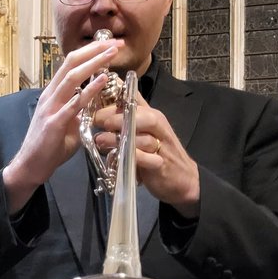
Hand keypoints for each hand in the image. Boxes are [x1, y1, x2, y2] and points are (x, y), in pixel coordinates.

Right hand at [2, 36, 121, 212]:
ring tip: (111, 54)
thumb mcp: (68, 123)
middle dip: (94, 51)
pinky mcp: (54, 123)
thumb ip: (79, 110)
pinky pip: (73, 104)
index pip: (71, 64)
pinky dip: (89, 90)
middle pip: (71, 64)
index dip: (90, 52)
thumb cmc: (49, 145)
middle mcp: (50, 95)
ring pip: (71, 78)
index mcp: (53, 93)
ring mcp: (51, 108)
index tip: (109, 45)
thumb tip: (94, 102)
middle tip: (115, 42)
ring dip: (94, 63)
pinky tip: (102, 80)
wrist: (32, 165)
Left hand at [92, 93, 200, 218]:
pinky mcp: (161, 164)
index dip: (114, 99)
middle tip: (97, 122)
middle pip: (138, 115)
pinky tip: (119, 156)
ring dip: (117, 138)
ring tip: (100, 140)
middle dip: (115, 117)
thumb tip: (105, 106)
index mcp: (152, 116)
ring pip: (140, 137)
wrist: (183, 179)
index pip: (134, 100)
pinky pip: (147, 158)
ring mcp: (161, 145)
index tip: (94, 105)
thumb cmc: (159, 152)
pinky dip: (134, 156)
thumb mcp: (145, 132)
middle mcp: (157, 127)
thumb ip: (129, 119)